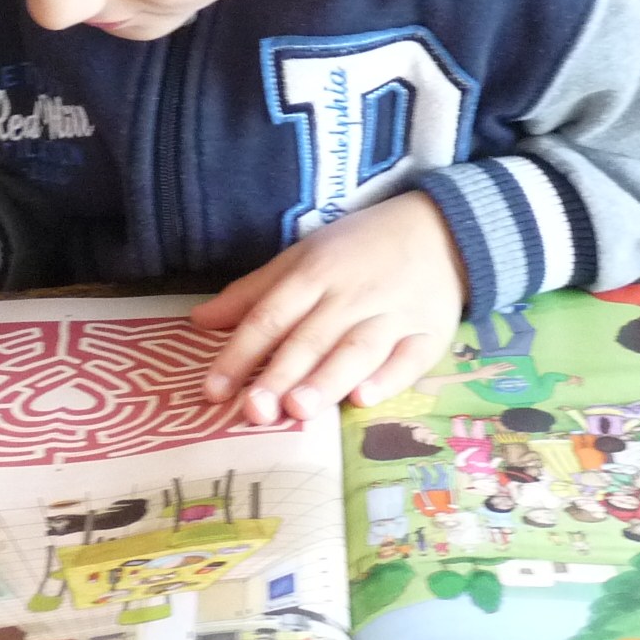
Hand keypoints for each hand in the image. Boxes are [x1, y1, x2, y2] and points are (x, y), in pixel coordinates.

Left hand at [192, 192, 466, 424]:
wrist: (440, 228)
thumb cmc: (359, 249)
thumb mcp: (303, 257)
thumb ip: (253, 292)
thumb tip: (199, 321)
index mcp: (314, 272)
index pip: (271, 315)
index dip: (240, 353)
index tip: (213, 390)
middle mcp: (351, 294)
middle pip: (310, 338)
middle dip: (280, 374)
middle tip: (253, 410)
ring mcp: (394, 314)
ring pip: (356, 350)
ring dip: (327, 379)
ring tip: (299, 409)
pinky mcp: (430, 333)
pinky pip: (409, 359)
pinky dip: (388, 378)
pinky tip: (364, 398)